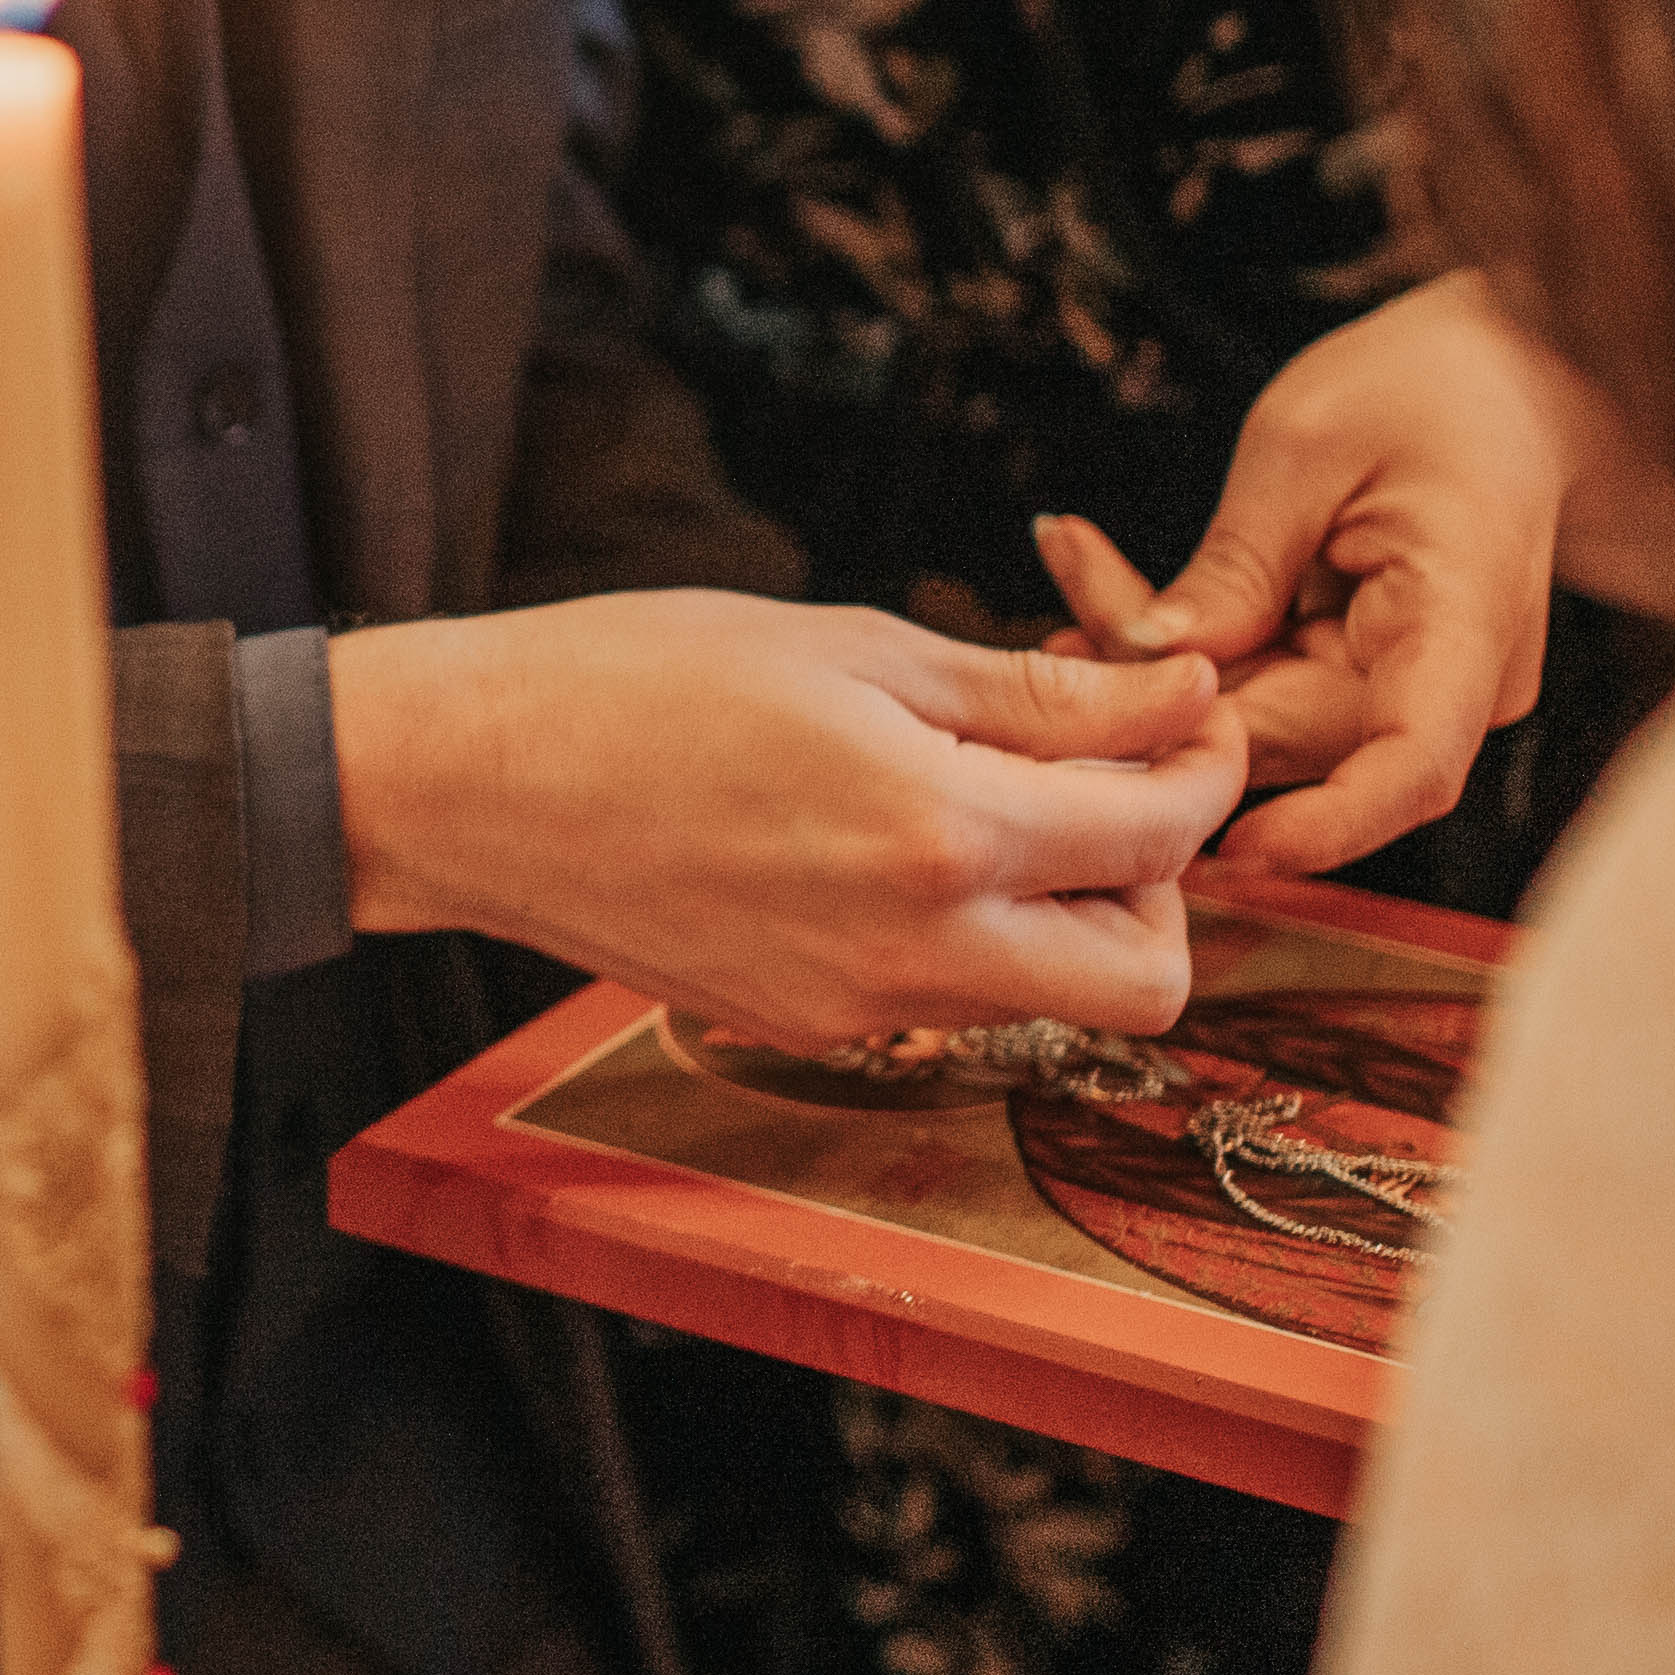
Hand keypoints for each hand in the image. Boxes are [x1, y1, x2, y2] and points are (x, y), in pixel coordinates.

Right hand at [333, 588, 1247, 1049]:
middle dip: (1167, 883)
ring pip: (1057, 1003)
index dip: (1204, 764)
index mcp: (937, 834)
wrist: (471, 786)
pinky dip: (976, 931)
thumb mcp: (854, 647)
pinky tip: (905, 841)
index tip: (1186, 713)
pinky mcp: (810, 1027)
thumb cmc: (637, 682)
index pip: (1159, 834)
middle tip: (1113, 785)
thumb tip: (1174, 695)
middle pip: (1150, 982)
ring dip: (1076, 913)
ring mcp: (862, 1008)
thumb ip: (1034, 692)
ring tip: (1002, 800)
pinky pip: (954, 999)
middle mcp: (916, 951)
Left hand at [1038, 276, 1570, 872]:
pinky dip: (1189, 644)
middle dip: (1164, 692)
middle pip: (1288, 739)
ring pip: (1255, 719)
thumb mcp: (1308, 444)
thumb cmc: (1426, 386)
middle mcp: (1449, 683)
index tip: (1231, 849)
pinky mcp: (1362, 677)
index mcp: (1464, 622)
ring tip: (1073, 565)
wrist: (1511, 374)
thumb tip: (1153, 660)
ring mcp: (1408, 688)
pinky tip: (1100, 583)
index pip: (1411, 766)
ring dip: (1157, 664)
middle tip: (1055, 613)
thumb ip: (1237, 562)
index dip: (1324, 827)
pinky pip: (1261, 685)